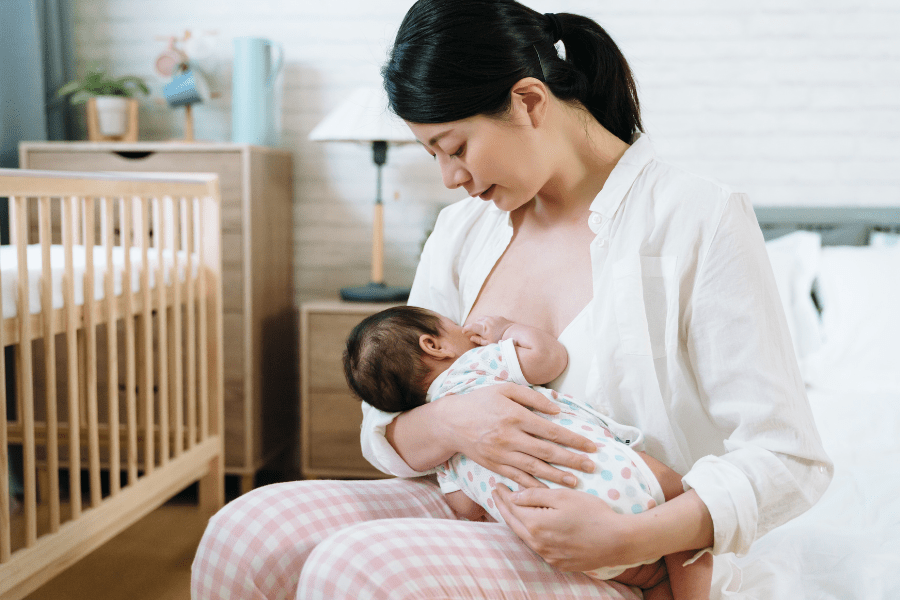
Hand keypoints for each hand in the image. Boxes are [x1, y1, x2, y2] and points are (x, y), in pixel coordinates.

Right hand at [435, 383, 596, 489]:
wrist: (451, 421)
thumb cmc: (481, 401)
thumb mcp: (505, 389)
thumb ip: (532, 397)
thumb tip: (557, 410)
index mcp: (515, 416)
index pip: (552, 431)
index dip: (574, 439)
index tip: (591, 445)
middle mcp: (510, 437)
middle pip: (548, 451)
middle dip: (572, 460)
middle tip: (592, 467)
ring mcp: (502, 454)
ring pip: (535, 468)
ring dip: (557, 476)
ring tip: (575, 482)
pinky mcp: (494, 465)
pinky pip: (517, 477)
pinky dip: (533, 485)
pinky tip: (548, 490)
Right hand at [463, 315, 513, 344]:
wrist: (513, 333)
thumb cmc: (501, 341)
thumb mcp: (488, 343)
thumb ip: (478, 340)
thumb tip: (471, 337)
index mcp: (483, 328)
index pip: (471, 326)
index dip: (466, 329)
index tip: (464, 332)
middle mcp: (486, 321)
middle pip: (475, 322)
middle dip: (473, 326)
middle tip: (473, 332)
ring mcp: (492, 318)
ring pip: (482, 318)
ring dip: (479, 323)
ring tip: (480, 329)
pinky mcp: (497, 317)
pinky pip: (489, 317)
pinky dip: (486, 321)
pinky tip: (489, 326)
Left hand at [491, 484, 639, 571]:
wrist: (618, 541)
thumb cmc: (593, 514)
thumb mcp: (563, 496)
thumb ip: (535, 495)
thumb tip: (514, 496)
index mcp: (536, 525)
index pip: (512, 508)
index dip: (503, 495)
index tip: (496, 484)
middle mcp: (538, 544)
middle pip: (514, 524)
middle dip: (503, 508)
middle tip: (496, 494)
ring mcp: (548, 556)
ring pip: (525, 537)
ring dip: (516, 522)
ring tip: (510, 509)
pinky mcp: (559, 563)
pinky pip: (539, 547)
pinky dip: (531, 534)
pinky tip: (533, 527)